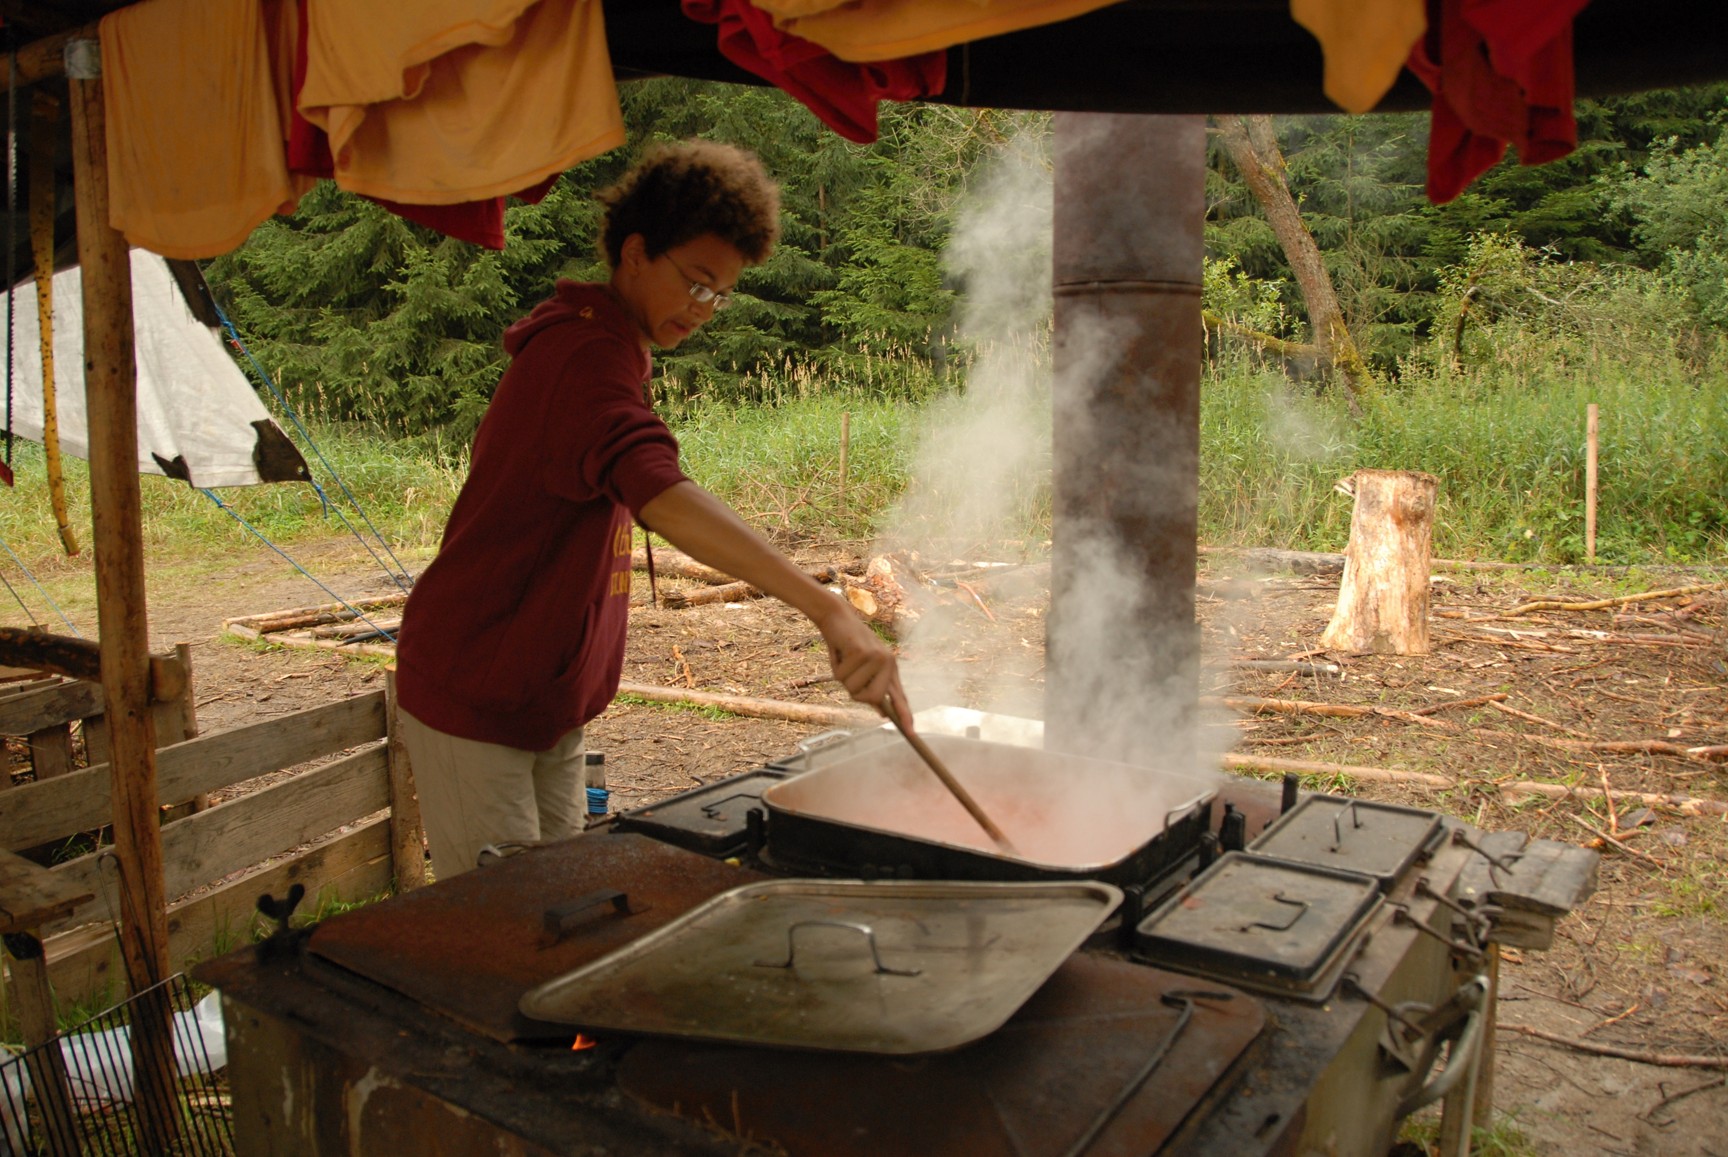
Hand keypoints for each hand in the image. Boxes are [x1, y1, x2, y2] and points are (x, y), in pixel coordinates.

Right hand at [818, 608, 910, 726]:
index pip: (899, 696)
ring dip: (843, 677)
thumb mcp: (863, 668)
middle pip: (872, 699)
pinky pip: (842, 676)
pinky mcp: (862, 652)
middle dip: (855, 692)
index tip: (911, 732)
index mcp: (891, 669)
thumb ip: (874, 688)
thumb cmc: (847, 646)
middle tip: (849, 675)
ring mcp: (876, 657)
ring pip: (854, 688)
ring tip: (844, 659)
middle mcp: (888, 663)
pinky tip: (840, 652)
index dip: (904, 715)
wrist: (837, 617)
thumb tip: (882, 712)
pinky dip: (836, 666)